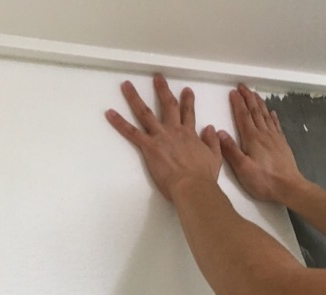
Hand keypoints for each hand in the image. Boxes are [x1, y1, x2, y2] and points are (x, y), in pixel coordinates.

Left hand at [106, 74, 221, 201]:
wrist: (192, 186)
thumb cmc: (203, 177)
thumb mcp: (215, 158)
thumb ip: (213, 142)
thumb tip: (210, 128)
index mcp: (190, 135)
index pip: (189, 113)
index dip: (187, 101)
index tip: (186, 91)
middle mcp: (174, 131)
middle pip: (168, 105)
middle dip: (162, 90)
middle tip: (157, 78)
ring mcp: (161, 136)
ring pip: (145, 113)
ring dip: (134, 98)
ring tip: (126, 85)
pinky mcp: (149, 146)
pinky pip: (131, 132)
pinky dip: (119, 122)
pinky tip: (110, 113)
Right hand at [217, 84, 305, 203]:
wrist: (289, 187)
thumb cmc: (264, 181)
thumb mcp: (242, 168)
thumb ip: (230, 150)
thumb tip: (220, 133)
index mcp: (252, 139)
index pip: (242, 116)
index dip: (237, 103)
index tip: (233, 92)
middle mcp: (264, 134)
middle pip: (254, 111)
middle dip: (248, 98)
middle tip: (243, 86)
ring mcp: (274, 138)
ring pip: (265, 115)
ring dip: (259, 103)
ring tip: (254, 94)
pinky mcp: (281, 144)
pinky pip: (276, 125)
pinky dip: (272, 116)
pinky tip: (271, 112)